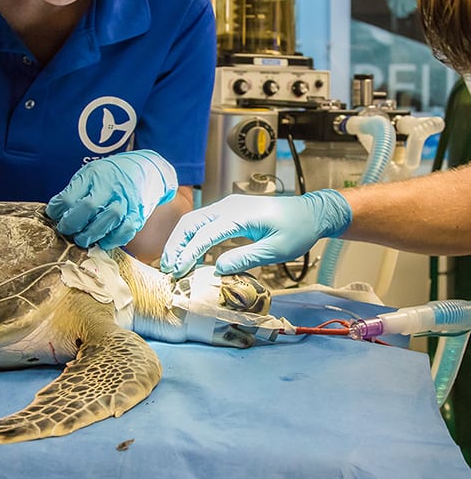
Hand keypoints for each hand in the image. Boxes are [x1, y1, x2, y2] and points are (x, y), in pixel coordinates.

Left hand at [46, 150, 177, 249]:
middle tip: (66, 230)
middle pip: (89, 207)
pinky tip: (102, 242)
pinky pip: (125, 232)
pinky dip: (112, 240)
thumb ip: (73, 192)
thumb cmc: (110, 175)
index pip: (71, 196)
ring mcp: (126, 201)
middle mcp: (111, 187)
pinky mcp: (137, 215)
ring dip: (91, 234)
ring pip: (108, 220)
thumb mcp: (89, 174)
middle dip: (73, 224)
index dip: (58, 210)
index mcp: (94, 175)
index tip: (54, 216)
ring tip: (82, 239)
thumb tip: (55, 212)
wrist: (144, 170)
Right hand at [160, 189, 351, 276]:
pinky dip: (191, 236)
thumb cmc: (298, 231)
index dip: (189, 253)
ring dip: (181, 240)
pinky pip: (203, 222)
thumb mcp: (276, 250)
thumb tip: (218, 268)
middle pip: (191, 223)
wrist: (311, 212)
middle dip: (176, 245)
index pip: (205, 234)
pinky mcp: (229, 211)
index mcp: (239, 215)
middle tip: (168, 268)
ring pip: (194, 221)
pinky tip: (187, 252)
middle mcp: (228, 206)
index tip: (179, 271)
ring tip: (172, 262)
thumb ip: (246, 258)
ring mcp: (227, 206)